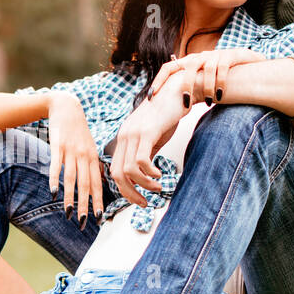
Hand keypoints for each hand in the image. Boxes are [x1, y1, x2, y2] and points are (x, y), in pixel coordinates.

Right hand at [46, 92, 103, 223]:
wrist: (67, 106)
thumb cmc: (78, 130)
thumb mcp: (90, 145)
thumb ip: (93, 164)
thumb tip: (98, 182)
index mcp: (93, 157)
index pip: (97, 183)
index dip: (98, 201)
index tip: (99, 217)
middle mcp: (84, 156)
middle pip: (86, 184)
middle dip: (85, 205)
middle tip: (83, 222)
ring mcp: (71, 151)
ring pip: (71, 179)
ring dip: (70, 197)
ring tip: (69, 213)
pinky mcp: (58, 146)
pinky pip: (56, 166)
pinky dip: (54, 180)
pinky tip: (53, 193)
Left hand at [109, 75, 188, 206]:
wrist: (178, 90)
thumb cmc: (167, 115)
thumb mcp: (153, 138)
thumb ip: (146, 154)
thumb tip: (144, 175)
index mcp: (124, 139)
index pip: (114, 170)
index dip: (124, 189)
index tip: (138, 199)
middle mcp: (125, 136)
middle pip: (117, 174)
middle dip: (130, 193)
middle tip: (145, 203)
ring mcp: (134, 134)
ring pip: (129, 170)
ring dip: (144, 185)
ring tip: (157, 187)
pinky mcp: (147, 132)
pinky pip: (141, 160)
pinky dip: (150, 173)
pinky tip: (160, 173)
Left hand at [148, 48, 265, 106]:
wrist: (248, 63)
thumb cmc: (221, 76)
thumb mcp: (202, 81)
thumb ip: (189, 89)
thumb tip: (172, 108)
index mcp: (189, 63)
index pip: (168, 68)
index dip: (158, 80)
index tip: (151, 96)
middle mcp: (200, 56)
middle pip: (187, 68)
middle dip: (186, 86)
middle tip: (186, 104)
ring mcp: (215, 55)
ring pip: (207, 69)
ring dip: (207, 87)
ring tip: (209, 103)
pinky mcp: (229, 56)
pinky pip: (222, 69)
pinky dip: (220, 83)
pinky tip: (220, 95)